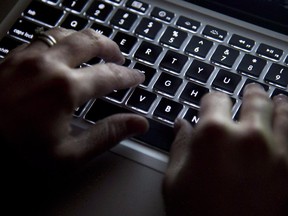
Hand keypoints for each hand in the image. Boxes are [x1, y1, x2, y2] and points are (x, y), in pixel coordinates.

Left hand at [0, 28, 147, 170]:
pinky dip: (61, 40)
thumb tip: (138, 123)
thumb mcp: (69, 155)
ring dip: (86, 38)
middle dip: (111, 48)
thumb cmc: (16, 153)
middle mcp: (47, 65)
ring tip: (95, 48)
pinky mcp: (11, 57)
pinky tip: (63, 49)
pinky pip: (43, 38)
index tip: (137, 77)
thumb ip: (107, 135)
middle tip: (120, 57)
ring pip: (66, 33)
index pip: (109, 76)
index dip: (128, 76)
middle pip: (90, 42)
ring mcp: (27, 57)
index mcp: (65, 89)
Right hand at [163, 84, 287, 215]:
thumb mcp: (175, 179)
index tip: (213, 102)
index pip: (215, 99)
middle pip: (254, 100)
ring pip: (284, 112)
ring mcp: (278, 152)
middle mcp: (248, 136)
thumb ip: (180, 145)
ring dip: (280, 104)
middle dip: (251, 94)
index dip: (212, 99)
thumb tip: (182, 124)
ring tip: (279, 101)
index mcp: (213, 135)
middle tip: (252, 92)